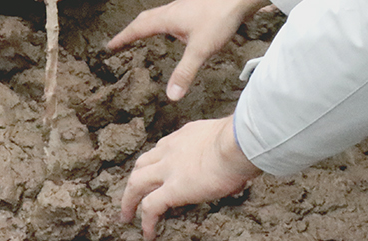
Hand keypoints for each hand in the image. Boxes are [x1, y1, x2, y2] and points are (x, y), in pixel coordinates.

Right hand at [108, 0, 269, 99]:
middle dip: (130, 31)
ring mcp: (183, 9)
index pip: (138, 28)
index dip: (123, 38)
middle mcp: (171, 11)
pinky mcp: (194, 9)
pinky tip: (172, 32)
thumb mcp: (201, 49)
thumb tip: (170, 96)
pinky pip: (169, 17)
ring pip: (157, 16)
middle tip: (120, 42)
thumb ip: (185, 72)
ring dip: (145, 26)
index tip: (109, 46)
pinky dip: (161, 25)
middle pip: (144, 19)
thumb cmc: (219, 18)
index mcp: (167, 18)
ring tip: (140, 36)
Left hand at [120, 116, 260, 239]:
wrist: (237, 143)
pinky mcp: (172, 189)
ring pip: (136, 183)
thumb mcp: (225, 139)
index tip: (157, 173)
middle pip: (142, 164)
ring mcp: (168, 168)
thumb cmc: (240, 140)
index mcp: (183, 136)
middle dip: (135, 180)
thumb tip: (236, 167)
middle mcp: (170, 149)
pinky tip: (148, 234)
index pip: (162, 149)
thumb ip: (222, 151)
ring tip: (127, 216)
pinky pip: (150, 206)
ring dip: (129, 200)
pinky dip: (146, 221)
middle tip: (132, 194)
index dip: (156, 163)